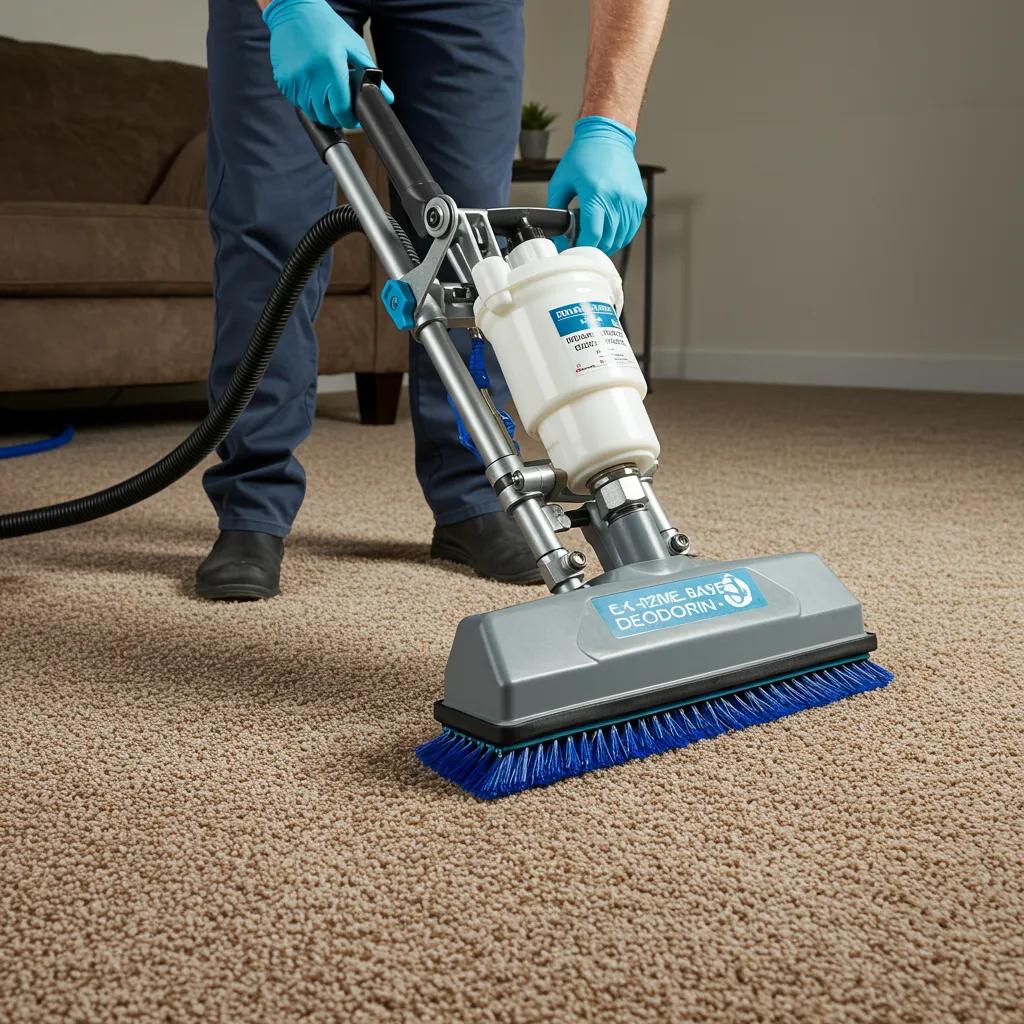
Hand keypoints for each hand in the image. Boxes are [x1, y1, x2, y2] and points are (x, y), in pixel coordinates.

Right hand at [262, 0, 393, 128]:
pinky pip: (298, 102)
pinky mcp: (283, 81)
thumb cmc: (326, 26)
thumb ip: (370, 73)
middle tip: (341, 106)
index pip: (341, 110)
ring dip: (321, 110)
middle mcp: (311, 77)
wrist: (293, 9)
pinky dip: (307, 100)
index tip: (353, 117)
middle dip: (336, 116)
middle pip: (326, 117)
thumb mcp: (353, 45)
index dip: (350, 120)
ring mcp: (294, 80)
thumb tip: (387, 97)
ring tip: (327, 94)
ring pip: (311, 112)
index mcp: (331, 68)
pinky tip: (312, 85)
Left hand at [546, 116, 646, 254]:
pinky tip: (609, 234)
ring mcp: (631, 201)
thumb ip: (556, 207)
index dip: (581, 248)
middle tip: (581, 247)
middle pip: (607, 240)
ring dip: (607, 245)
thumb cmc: (584, 155)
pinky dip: (620, 236)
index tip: (572, 250)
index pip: (593, 235)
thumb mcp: (561, 181)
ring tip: (594, 242)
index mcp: (596, 194)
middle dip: (593, 249)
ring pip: (621, 238)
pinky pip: (630, 229)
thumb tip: (556, 230)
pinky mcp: (639, 201)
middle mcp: (617, 198)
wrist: (608, 136)